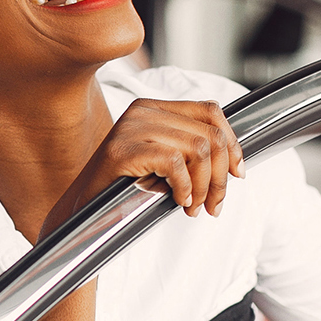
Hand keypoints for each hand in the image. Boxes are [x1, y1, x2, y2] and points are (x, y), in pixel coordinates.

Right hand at [75, 99, 242, 219]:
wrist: (83, 212)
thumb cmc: (124, 189)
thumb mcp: (162, 162)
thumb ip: (190, 151)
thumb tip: (233, 162)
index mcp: (153, 108)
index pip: (210, 110)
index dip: (232, 143)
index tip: (237, 173)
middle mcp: (142, 111)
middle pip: (209, 134)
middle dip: (221, 176)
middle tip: (214, 205)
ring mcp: (131, 127)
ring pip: (198, 149)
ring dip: (205, 186)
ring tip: (195, 207)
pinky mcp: (123, 150)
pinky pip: (175, 163)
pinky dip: (185, 187)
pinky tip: (179, 201)